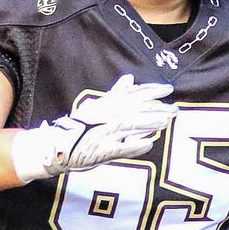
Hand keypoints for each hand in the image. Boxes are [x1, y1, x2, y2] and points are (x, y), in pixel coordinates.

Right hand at [12, 74, 174, 182]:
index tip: (168, 88)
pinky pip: (118, 147)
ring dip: (147, 123)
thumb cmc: (77, 127)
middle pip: (132, 109)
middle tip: (175, 109)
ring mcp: (101, 132)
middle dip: (155, 108)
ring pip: (127, 125)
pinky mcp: (99, 150)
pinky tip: (148, 144)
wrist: (53, 146)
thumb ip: (115, 94)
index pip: (130, 94)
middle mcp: (103, 116)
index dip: (149, 90)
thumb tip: (129, 79)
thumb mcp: (96, 107)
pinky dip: (133, 145)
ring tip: (165, 122)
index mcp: (104, 105)